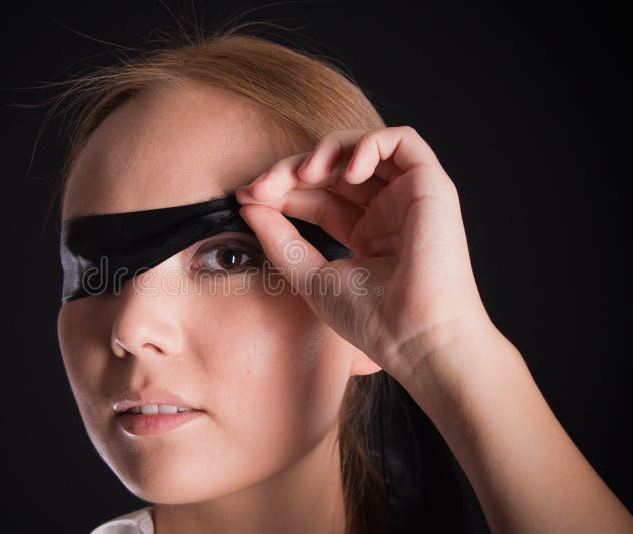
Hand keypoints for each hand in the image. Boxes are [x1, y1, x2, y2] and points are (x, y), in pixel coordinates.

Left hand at [235, 126, 491, 380]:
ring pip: (363, 147)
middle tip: (261, 188)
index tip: (246, 198)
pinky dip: (368, 144)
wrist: (416, 337)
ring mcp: (408, 196)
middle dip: (292, 170)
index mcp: (364, 232)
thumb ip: (279, 239)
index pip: (316, 196)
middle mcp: (386, 210)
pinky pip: (402, 141)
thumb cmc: (372, 318)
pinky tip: (344, 172)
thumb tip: (249, 206)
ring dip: (327, 151)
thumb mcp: (310, 274)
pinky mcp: (431, 185)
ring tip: (302, 174)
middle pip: (333, 168)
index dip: (280, 189)